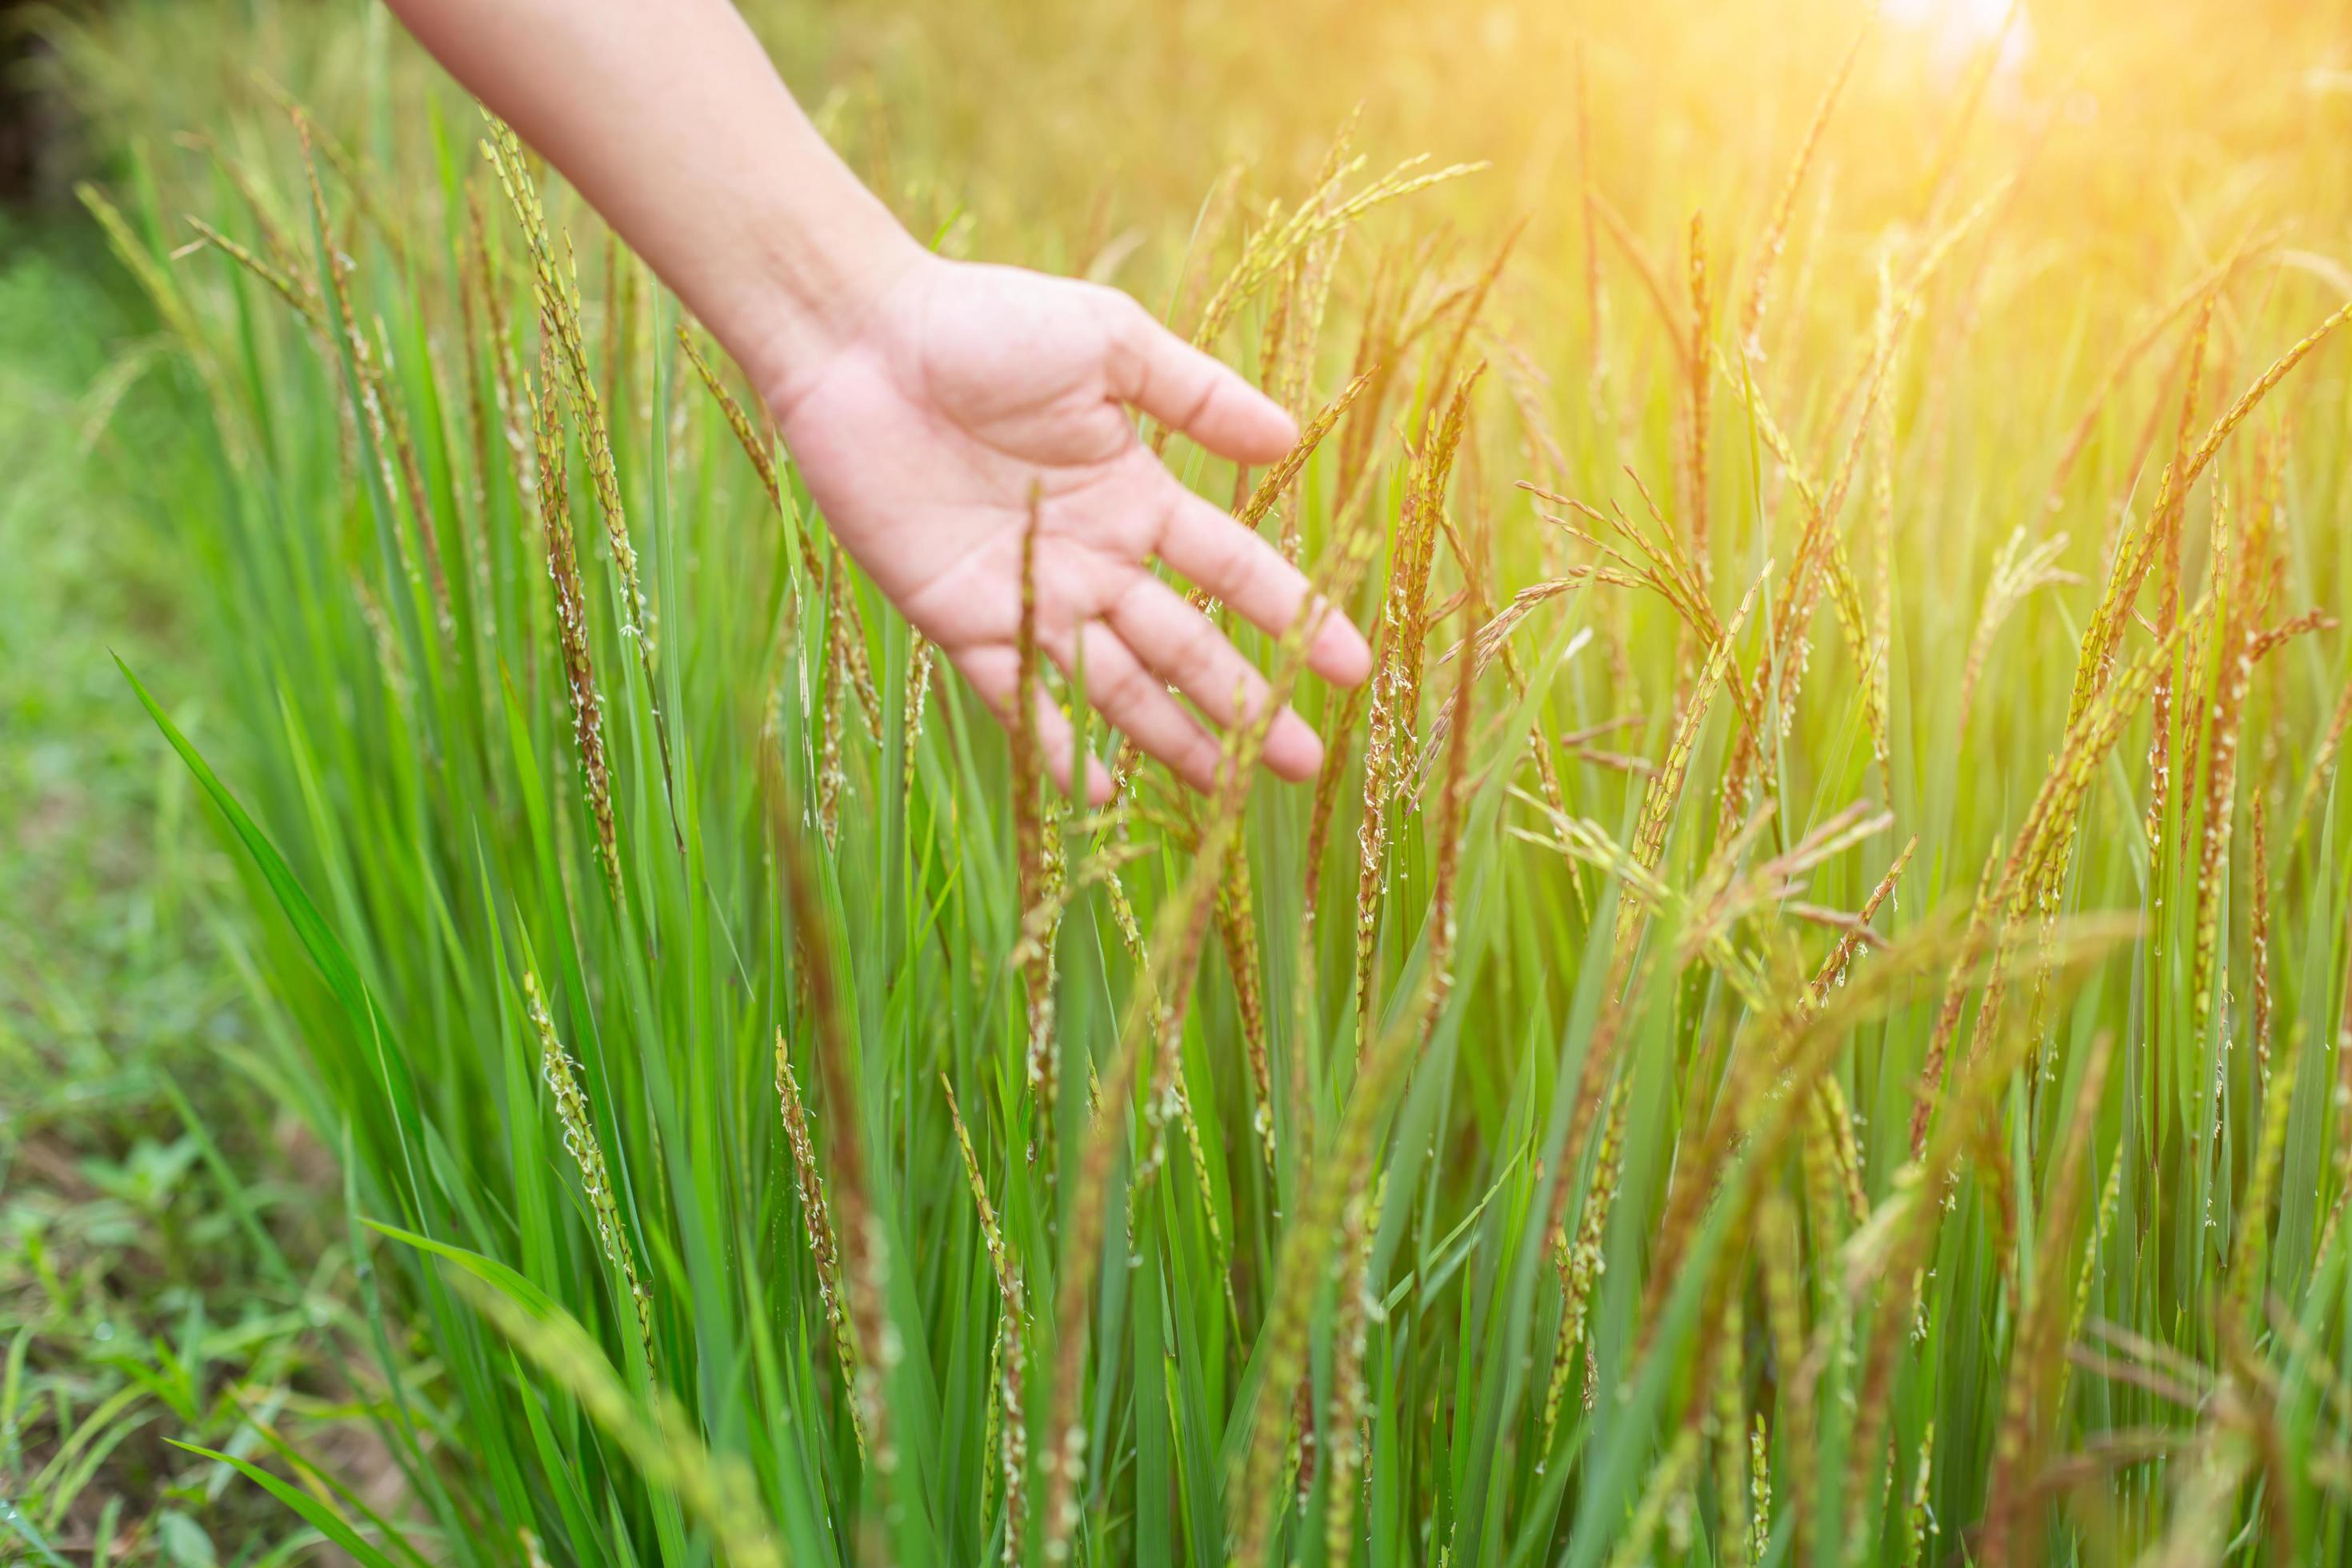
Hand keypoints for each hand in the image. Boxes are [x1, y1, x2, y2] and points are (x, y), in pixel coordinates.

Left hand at [763, 254, 1374, 803]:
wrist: (862, 340)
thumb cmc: (984, 321)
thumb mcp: (1109, 344)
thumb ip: (1196, 396)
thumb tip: (1290, 438)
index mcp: (1136, 493)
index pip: (1232, 570)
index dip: (1294, 617)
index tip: (1352, 667)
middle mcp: (1094, 556)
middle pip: (1187, 644)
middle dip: (1245, 704)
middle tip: (1303, 763)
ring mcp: (1030, 591)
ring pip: (1116, 682)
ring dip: (1172, 736)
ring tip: (1225, 790)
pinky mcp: (960, 615)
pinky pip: (1017, 692)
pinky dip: (1057, 740)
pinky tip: (1105, 789)